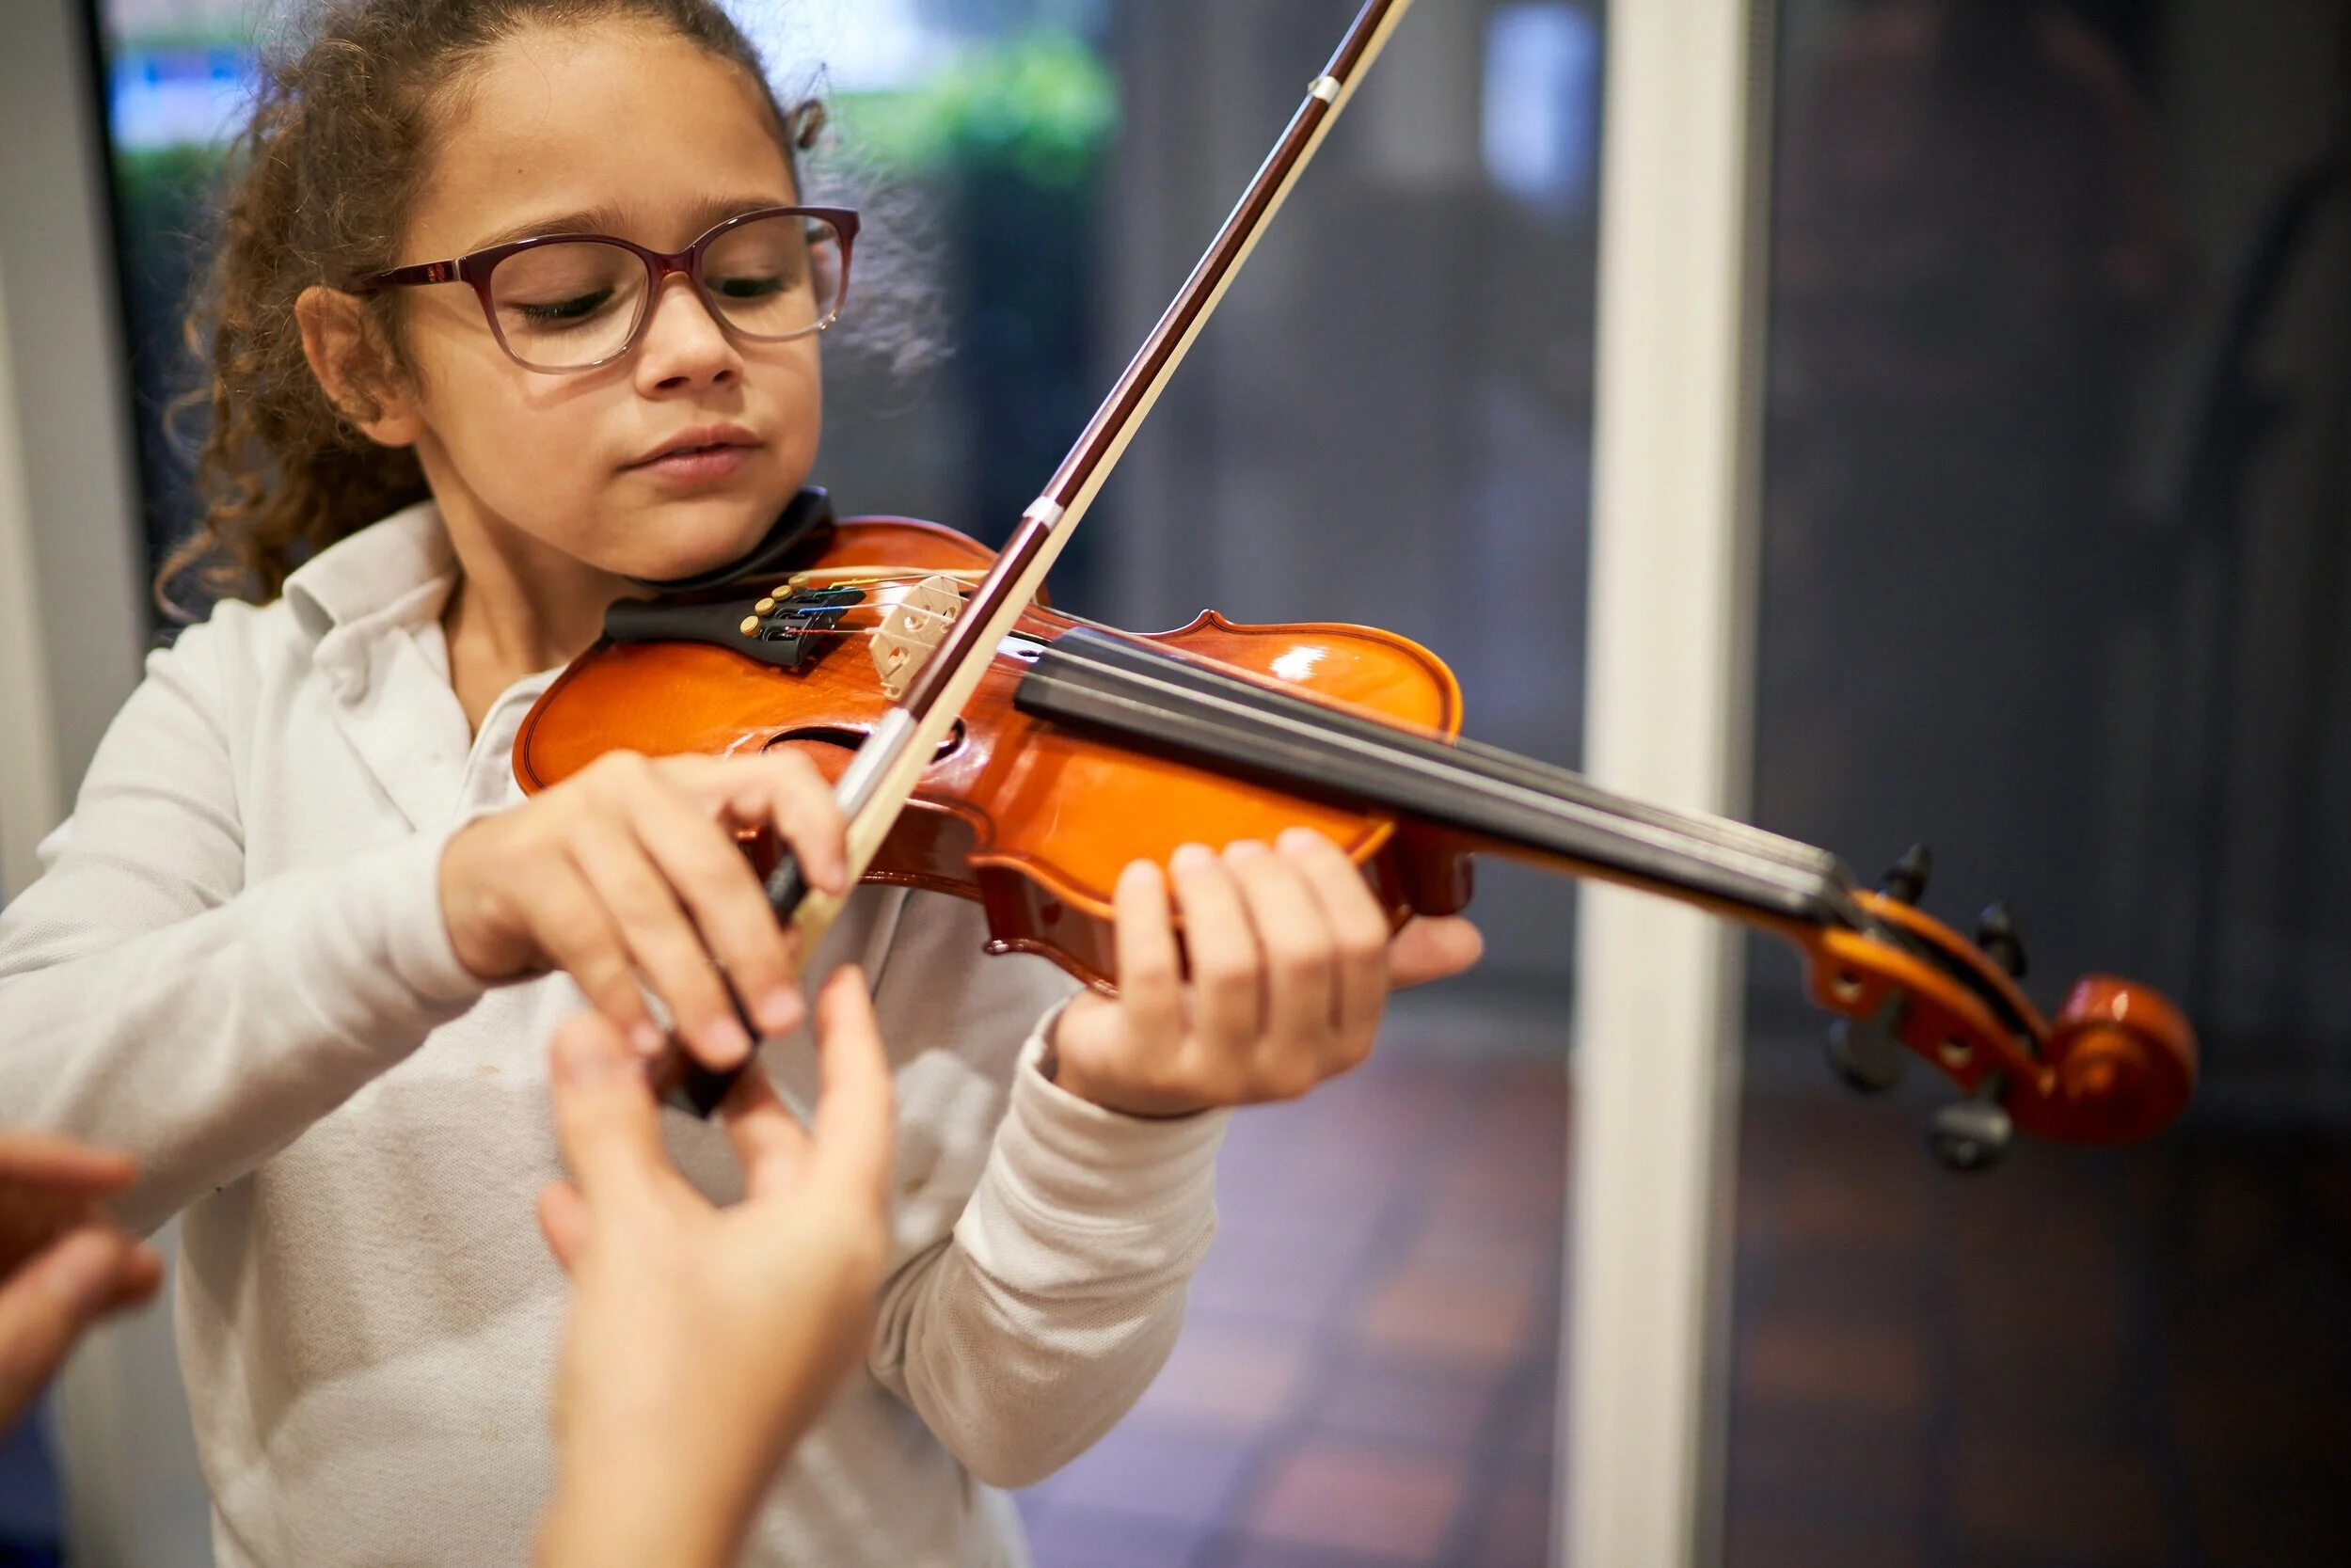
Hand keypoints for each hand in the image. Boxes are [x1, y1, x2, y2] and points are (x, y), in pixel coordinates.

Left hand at [0, 1133, 162, 1427]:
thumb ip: (43, 1318)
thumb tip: (108, 1253)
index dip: (52, 1158)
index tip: (121, 1174)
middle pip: (3, 1196)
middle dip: (77, 1218)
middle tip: (134, 1254)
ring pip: (11, 1233)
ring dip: (79, 1251)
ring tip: (134, 1280)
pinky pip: (13, 1268)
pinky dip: (60, 1279)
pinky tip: (106, 1294)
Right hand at [441, 750, 848, 1070]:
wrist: (476, 891)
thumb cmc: (595, 889)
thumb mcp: (672, 883)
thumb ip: (731, 904)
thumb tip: (790, 951)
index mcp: (694, 782)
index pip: (776, 778)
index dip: (816, 827)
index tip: (835, 888)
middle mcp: (638, 785)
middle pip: (713, 867)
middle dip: (754, 951)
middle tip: (780, 1017)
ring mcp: (576, 816)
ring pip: (652, 911)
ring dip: (692, 989)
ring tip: (719, 1045)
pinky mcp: (527, 862)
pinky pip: (588, 939)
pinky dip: (622, 998)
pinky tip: (643, 1041)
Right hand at [533, 969, 894, 1567]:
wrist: (642, 1531)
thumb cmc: (665, 1387)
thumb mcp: (631, 1230)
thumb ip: (611, 1121)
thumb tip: (591, 1029)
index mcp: (837, 1226)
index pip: (861, 1098)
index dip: (848, 1029)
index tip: (841, 973)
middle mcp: (831, 1272)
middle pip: (795, 1154)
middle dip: (740, 1093)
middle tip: (704, 1032)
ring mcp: (789, 1325)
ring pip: (738, 1214)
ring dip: (676, 1162)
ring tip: (623, 1102)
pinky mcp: (740, 1367)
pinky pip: (701, 1273)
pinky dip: (648, 1235)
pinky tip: (570, 1206)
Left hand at [1048, 828, 1482, 1117]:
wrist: (1134, 1076)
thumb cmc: (1228, 1008)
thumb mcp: (1307, 988)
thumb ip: (1379, 956)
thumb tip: (1467, 939)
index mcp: (1346, 1040)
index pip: (1361, 946)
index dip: (1331, 879)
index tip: (1297, 839)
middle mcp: (1294, 1069)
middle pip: (1302, 953)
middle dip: (1271, 882)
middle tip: (1241, 848)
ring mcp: (1220, 1076)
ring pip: (1232, 965)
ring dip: (1213, 892)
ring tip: (1194, 858)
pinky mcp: (1150, 1067)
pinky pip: (1153, 977)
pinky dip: (1146, 914)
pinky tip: (1143, 877)